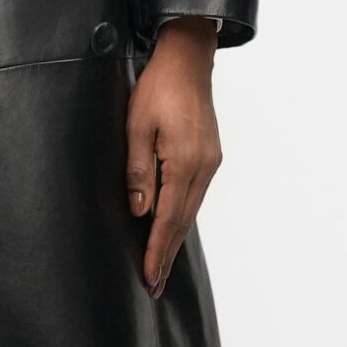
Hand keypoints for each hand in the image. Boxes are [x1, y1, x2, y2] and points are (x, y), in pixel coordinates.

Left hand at [125, 17, 221, 297]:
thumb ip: (137, 169)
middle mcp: (203, 166)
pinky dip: (183, 217)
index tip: (150, 277)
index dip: (157, 250)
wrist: (188, 59)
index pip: (167, 218)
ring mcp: (210, 162)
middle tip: (155, 287)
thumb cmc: (158, 87)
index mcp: (184, 161)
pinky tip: (173, 229)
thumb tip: (139, 210)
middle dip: (168, 255)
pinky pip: (195, 196)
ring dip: (175, 239)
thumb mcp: (136, 125)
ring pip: (191, 211)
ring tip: (162, 266)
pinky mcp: (210, 157)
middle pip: (183, 221)